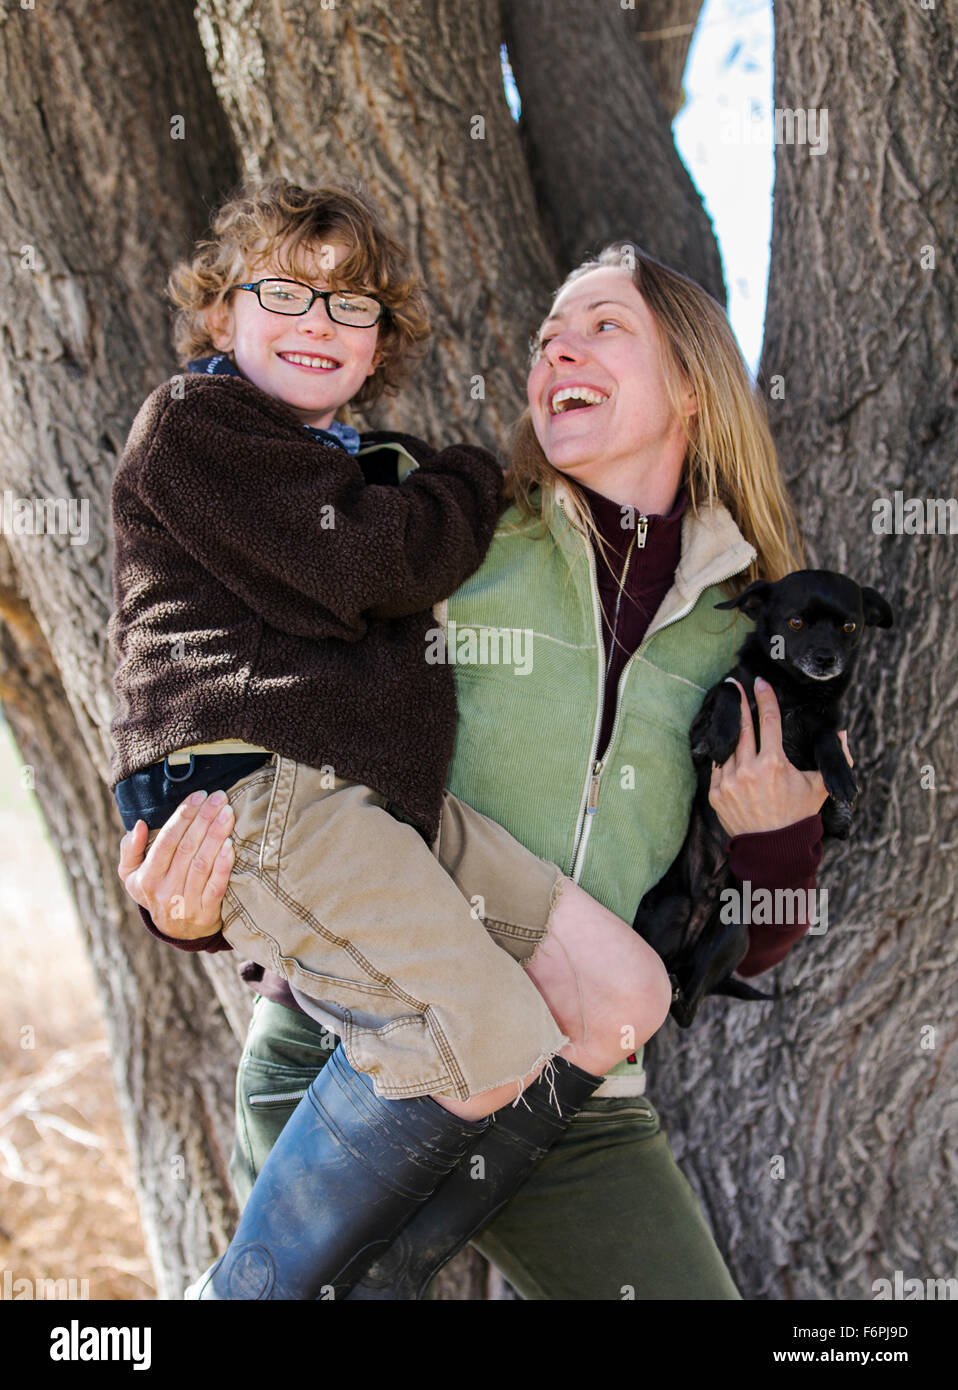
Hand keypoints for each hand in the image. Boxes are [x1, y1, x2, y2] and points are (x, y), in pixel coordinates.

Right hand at [117, 789, 234, 937]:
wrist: (176, 931)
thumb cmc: (155, 891)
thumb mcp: (132, 875)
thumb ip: (130, 850)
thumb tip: (138, 825)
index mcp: (146, 878)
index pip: (166, 841)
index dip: (183, 816)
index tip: (199, 795)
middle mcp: (165, 890)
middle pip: (187, 848)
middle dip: (204, 819)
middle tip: (219, 797)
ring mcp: (186, 903)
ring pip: (202, 864)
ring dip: (216, 835)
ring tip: (228, 813)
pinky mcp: (206, 913)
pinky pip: (216, 886)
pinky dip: (224, 865)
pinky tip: (231, 845)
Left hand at [708, 677, 853, 837]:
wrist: (774, 849)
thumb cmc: (798, 815)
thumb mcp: (819, 786)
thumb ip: (835, 759)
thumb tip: (843, 732)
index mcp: (774, 764)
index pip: (769, 720)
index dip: (765, 698)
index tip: (760, 682)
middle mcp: (749, 770)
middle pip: (741, 726)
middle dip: (737, 702)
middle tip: (732, 684)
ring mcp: (729, 782)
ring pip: (726, 746)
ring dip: (728, 728)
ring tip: (726, 711)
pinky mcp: (716, 793)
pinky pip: (716, 766)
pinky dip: (721, 754)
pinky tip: (724, 744)